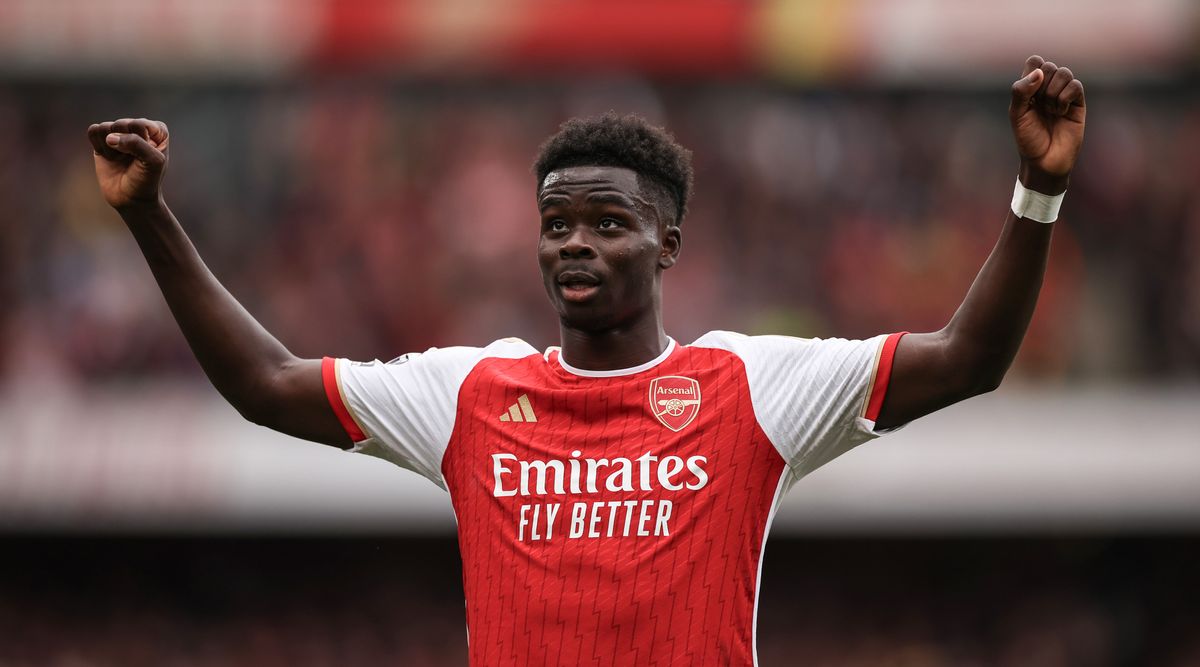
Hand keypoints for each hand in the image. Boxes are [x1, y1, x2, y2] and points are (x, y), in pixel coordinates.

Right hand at [87, 118, 169, 209]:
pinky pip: (94, 130)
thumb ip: (136, 144)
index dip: (138, 143)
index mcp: (157, 130)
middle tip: (130, 161)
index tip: (144, 158)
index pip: (139, 124)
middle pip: (120, 124)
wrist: (131, 200)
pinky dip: (98, 145)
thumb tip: (110, 137)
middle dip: (122, 146)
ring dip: (109, 147)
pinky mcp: (103, 140)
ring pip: (105, 126)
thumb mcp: (153, 162)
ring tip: (118, 159)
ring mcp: (120, 133)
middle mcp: (138, 128)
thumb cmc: (147, 180)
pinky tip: (108, 156)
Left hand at [1009, 55, 1085, 193]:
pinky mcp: (1078, 103)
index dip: (1032, 72)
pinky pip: (1076, 86)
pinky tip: (1061, 112)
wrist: (1045, 160)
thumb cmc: (1028, 138)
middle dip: (1042, 85)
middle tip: (1039, 105)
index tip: (1028, 93)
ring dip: (1054, 92)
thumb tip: (1039, 72)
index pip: (1035, 61)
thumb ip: (1021, 91)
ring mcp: (1064, 94)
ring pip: (1064, 73)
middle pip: (1049, 66)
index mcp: (1030, 87)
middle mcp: (1047, 87)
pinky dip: (1066, 97)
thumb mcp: (1017, 114)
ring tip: (1050, 111)